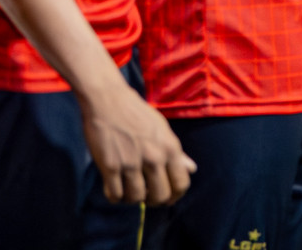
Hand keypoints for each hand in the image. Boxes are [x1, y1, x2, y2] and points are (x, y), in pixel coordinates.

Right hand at [78, 73, 195, 205]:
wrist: (109, 100)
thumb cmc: (137, 114)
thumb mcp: (162, 130)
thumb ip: (177, 152)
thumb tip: (192, 169)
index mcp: (170, 147)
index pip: (181, 183)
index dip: (176, 195)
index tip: (168, 198)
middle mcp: (154, 157)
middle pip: (160, 196)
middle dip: (154, 200)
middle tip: (147, 195)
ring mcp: (131, 163)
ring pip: (136, 198)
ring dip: (132, 198)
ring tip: (129, 188)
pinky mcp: (110, 166)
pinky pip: (115, 195)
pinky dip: (115, 196)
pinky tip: (115, 188)